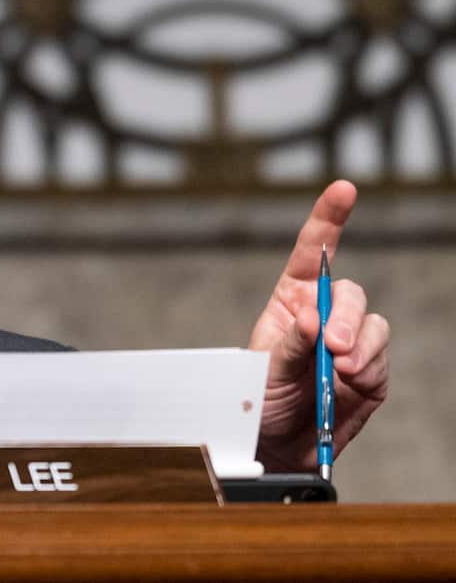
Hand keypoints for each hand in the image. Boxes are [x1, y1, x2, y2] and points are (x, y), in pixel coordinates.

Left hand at [248, 180, 389, 471]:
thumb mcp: (261, 371)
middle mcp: (322, 317)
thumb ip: (288, 346)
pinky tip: (351, 381)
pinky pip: (380, 357)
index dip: (328, 219)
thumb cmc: (257, 405)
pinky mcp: (371, 372)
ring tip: (340, 369)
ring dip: (360, 343)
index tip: (343, 189)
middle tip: (333, 344)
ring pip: (371, 323)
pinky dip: (369, 367)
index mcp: (290, 303)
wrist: (276, 449)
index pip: (313, 253)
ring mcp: (350, 344)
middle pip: (347, 293)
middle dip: (345, 315)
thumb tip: (311, 320)